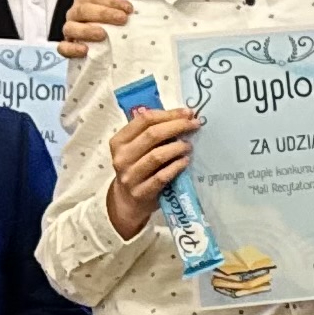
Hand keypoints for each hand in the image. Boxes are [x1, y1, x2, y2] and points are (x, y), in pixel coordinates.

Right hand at [57, 0, 133, 61]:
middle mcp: (75, 13)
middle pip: (82, 10)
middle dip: (103, 13)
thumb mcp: (123, 0)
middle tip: (122, 19)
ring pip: (70, 28)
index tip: (129, 8)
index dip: (110, 0)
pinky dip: (71, 49)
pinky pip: (63, 48)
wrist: (122, 41)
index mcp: (85, 0)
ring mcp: (70, 31)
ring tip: (103, 34)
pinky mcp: (69, 48)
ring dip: (86, 30)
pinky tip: (85, 50)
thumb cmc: (120, 16)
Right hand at [104, 103, 196, 237]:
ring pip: (157, 156)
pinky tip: (185, 161)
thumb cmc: (136, 168)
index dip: (168, 114)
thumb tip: (180, 115)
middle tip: (194, 125)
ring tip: (189, 145)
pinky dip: (176, 167)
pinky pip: (162, 177)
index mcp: (119, 141)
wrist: (127, 201)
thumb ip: (150, 132)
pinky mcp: (142, 192)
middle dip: (177, 126)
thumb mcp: (136, 148)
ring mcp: (130, 176)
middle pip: (151, 135)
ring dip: (177, 147)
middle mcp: (122, 157)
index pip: (144, 120)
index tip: (187, 113)